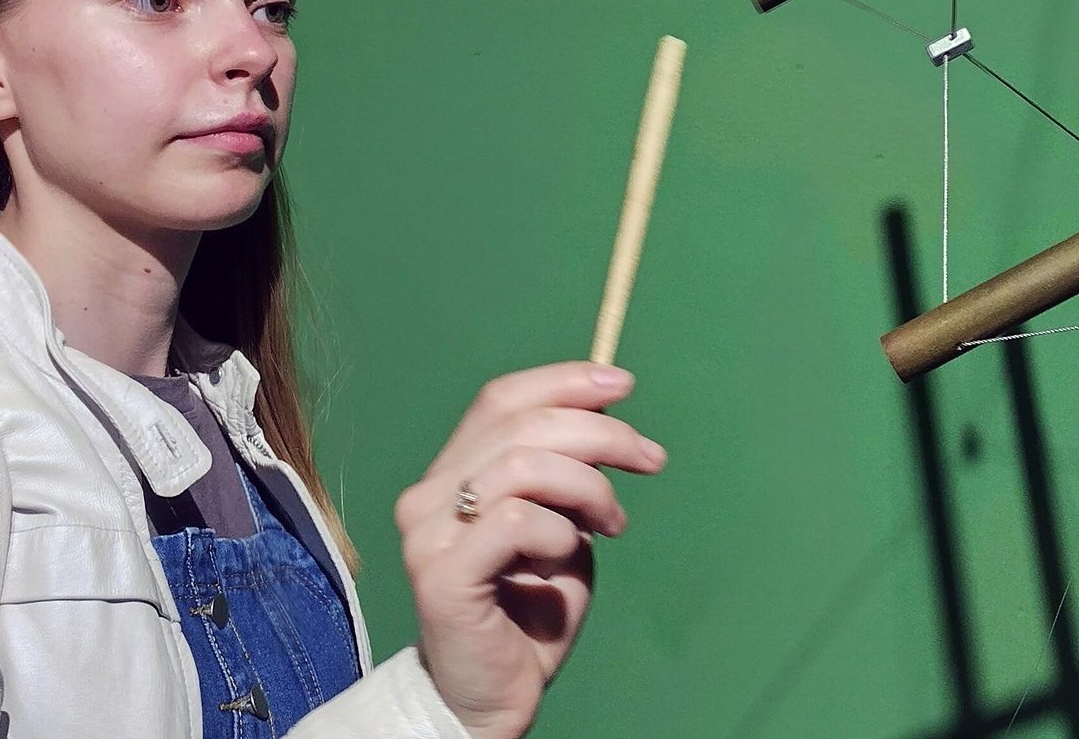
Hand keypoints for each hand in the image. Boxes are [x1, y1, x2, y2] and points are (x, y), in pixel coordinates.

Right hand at [397, 361, 666, 738]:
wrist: (493, 698)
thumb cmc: (530, 615)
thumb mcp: (562, 528)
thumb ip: (569, 476)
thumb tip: (607, 415)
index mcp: (451, 474)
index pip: (501, 400)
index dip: (563, 381)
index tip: (624, 385)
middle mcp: (428, 496)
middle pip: (520, 425)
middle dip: (600, 433)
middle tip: (650, 458)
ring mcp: (429, 536)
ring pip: (523, 467)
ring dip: (588, 487)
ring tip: (613, 524)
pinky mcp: (441, 576)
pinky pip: (516, 522)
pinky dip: (559, 532)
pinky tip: (568, 556)